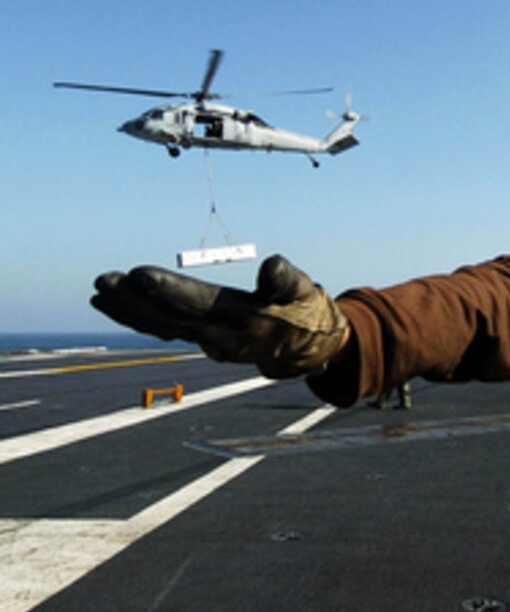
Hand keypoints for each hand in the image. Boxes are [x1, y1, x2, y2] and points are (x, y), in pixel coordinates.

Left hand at [91, 255, 348, 377]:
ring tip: (99, 291)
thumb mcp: (304, 291)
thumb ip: (287, 279)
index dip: (170, 290)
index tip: (139, 275)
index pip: (199, 303)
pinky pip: (166, 330)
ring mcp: (209, 341)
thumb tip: (272, 263)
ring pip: (162, 327)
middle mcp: (221, 335)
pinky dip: (139, 318)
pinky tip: (117, 304)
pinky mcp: (203, 340)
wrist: (308, 347)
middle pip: (170, 318)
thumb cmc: (305, 310)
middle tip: (103, 281)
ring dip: (128, 312)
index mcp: (243, 318)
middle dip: (134, 302)